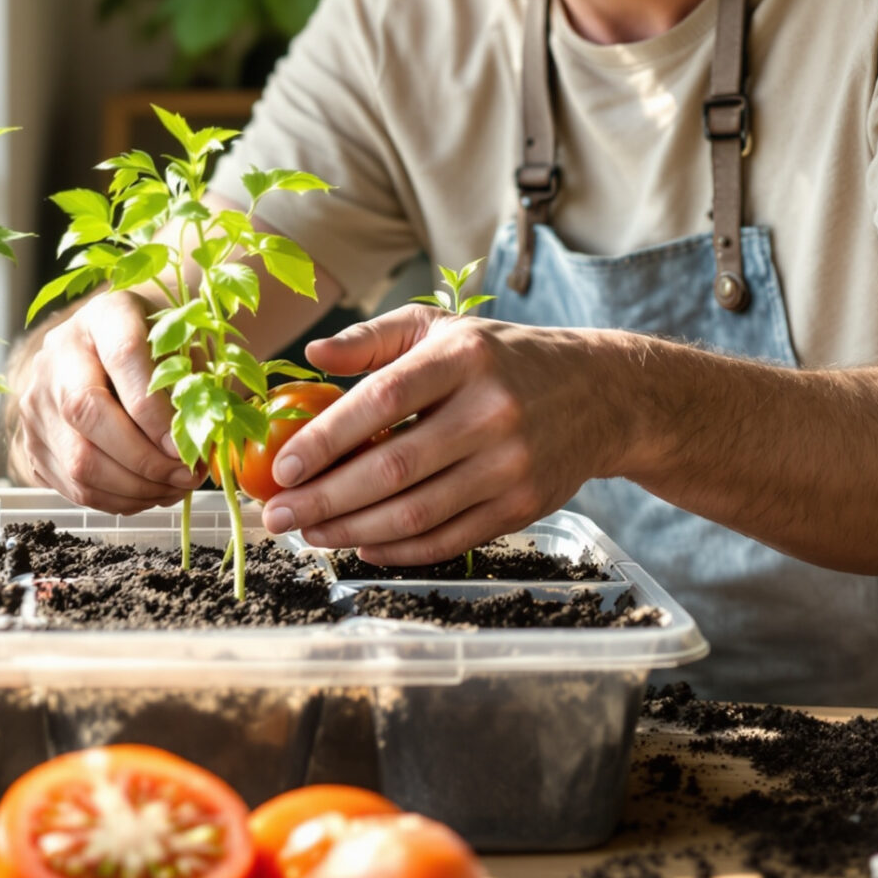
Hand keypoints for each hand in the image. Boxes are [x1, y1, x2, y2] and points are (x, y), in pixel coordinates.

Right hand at [6, 290, 203, 511]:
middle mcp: (57, 354)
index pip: (123, 357)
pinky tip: (149, 493)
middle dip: (145, 459)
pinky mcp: (32, 443)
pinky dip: (118, 501)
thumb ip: (192, 387)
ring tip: (174, 488)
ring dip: (135, 488)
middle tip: (187, 476)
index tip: (188, 447)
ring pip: (79, 461)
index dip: (156, 411)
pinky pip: (73, 487)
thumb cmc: (163, 353)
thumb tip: (196, 445)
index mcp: (103, 316)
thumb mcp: (187, 352)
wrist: (118, 354)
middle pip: (86, 413)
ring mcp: (37, 401)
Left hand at [256, 306, 633, 565]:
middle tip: (278, 516)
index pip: (382, 400)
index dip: (326, 438)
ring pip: (417, 513)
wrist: (600, 394)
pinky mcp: (523, 507)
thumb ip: (373, 338)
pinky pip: (449, 539)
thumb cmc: (501, 357)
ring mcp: (511, 465)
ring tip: (308, 534)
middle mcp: (491, 411)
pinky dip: (399, 550)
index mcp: (463, 358)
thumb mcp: (442, 328)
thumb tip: (310, 356)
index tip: (283, 468)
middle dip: (325, 499)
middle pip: (393, 468)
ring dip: (351, 530)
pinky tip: (361, 545)